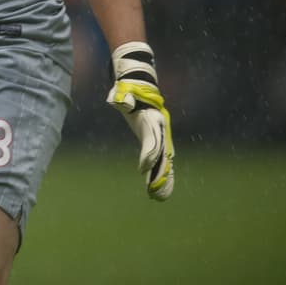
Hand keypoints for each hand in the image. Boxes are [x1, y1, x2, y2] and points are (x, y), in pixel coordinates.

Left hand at [106, 41, 174, 200]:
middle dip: (159, 173)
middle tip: (155, 191)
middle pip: (162, 155)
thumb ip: (122, 97)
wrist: (141, 87)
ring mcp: (161, 137)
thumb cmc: (129, 90)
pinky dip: (161, 174)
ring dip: (163, 179)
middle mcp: (161, 131)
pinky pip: (161, 161)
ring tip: (160, 197)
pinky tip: (158, 189)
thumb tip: (121, 102)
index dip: (148, 154)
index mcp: (153, 120)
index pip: (152, 141)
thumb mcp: (124, 92)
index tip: (142, 168)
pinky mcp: (157, 141)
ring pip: (164, 162)